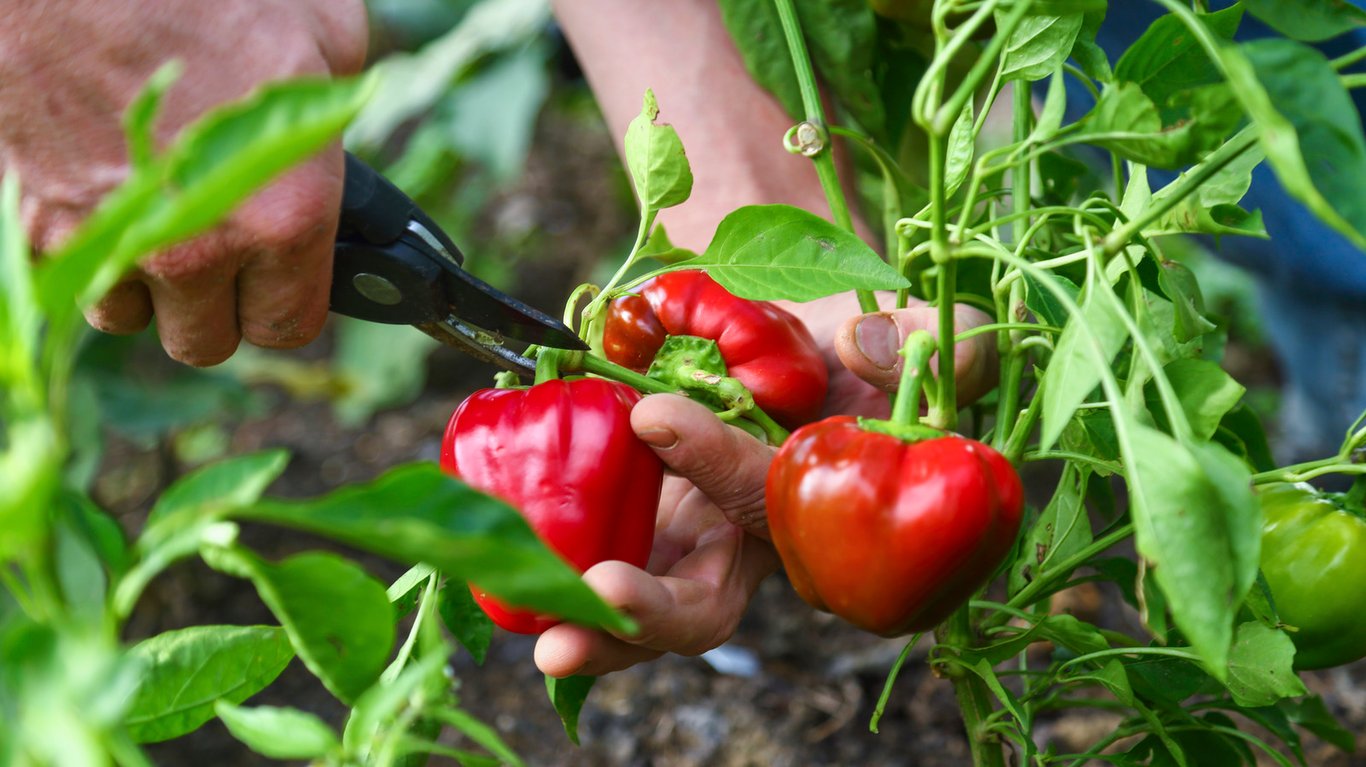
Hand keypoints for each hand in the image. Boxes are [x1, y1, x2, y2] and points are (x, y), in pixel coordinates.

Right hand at [0, 0, 367, 364]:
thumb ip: (334, 118)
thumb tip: (339, 149)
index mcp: (283, 215)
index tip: (280, 278)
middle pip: (204, 339)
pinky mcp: (30, 223)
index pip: (289, 325)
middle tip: (216, 242)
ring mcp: (108, 242)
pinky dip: (80, 243)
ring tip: (152, 209)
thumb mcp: (322, 35)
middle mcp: (196, 248)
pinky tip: (96, 185)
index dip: (286, 301)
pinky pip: (65, 272)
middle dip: (214, 301)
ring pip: (125, 314)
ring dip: (141, 279)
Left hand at [534, 293, 995, 677]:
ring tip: (532, 628)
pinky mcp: (640, 527)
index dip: (718, 461)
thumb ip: (918, 345)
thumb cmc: (848, 350)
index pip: (766, 494)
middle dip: (649, 617)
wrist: (785, 346)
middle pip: (703, 605)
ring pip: (639, 609)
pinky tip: (493, 558)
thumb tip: (871, 345)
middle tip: (587, 610)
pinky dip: (549, 570)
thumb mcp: (901, 336)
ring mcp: (688, 543)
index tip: (654, 413)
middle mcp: (748, 544)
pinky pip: (592, 564)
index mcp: (816, 504)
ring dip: (587, 626)